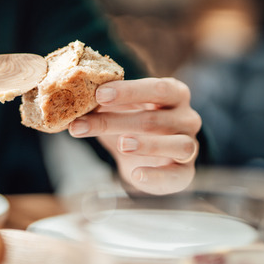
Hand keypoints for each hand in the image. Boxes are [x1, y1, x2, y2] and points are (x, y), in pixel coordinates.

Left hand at [68, 77, 201, 193]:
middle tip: (83, 123)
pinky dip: (156, 175)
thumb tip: (73, 99)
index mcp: (174, 94)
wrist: (151, 158)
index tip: (98, 94)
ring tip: (121, 144)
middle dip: (116, 121)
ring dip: (146, 145)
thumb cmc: (134, 123)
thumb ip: (104, 103)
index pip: (157, 88)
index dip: (128, 91)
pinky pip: (177, 175)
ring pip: (175, 144)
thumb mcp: (120, 109)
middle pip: (155, 118)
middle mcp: (187, 118)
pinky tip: (136, 174)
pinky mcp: (186, 172)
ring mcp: (190, 145)